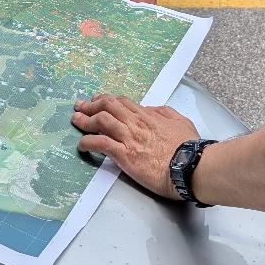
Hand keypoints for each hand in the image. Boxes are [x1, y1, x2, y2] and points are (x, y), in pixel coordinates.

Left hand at [72, 94, 200, 199]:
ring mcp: (129, 138)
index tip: (97, 100)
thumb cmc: (189, 148)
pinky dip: (88, 142)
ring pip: (101, 120)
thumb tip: (153, 109)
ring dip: (85, 120)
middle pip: (108, 105)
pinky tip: (81, 145)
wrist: (190, 166)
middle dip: (91, 104)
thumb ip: (166, 113)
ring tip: (75, 121)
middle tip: (80, 107)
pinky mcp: (125, 155)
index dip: (107, 99)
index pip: (122, 102)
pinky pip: (101, 143)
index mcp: (148, 116)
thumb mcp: (182, 122)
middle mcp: (136, 124)